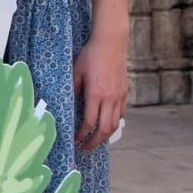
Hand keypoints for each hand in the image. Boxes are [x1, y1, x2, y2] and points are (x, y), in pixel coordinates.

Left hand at [74, 29, 127, 151]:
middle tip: (85, 148)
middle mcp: (110, 98)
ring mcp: (119, 96)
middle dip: (95, 142)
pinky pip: (121, 114)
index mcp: (96, 94)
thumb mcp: (75, 72)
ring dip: (106, 135)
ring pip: (115, 123)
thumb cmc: (90, 56)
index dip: (82, 134)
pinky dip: (114, 123)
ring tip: (96, 141)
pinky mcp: (125, 92)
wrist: (111, 44)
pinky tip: (107, 125)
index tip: (75, 139)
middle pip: (104, 128)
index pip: (89, 122)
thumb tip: (67, 104)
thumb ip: (73, 90)